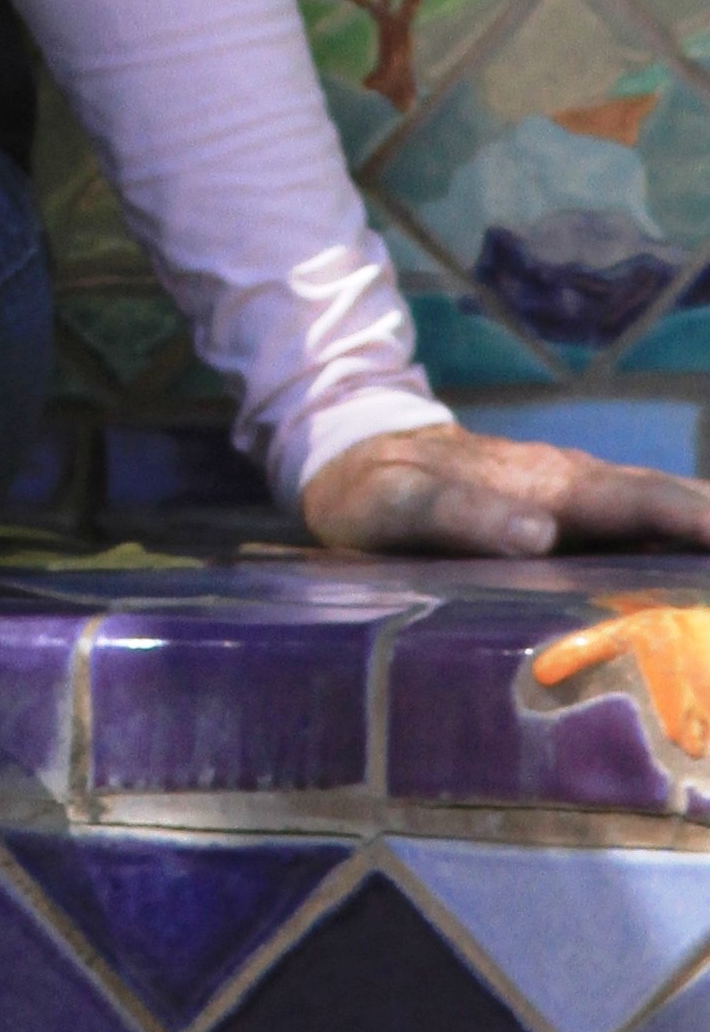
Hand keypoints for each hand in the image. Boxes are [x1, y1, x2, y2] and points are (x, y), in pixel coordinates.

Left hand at [299, 422, 709, 559]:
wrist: (356, 456)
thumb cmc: (374, 488)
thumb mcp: (396, 503)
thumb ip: (459, 516)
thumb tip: (541, 536)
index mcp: (547, 483)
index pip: (639, 502)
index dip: (695, 521)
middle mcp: (575, 486)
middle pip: (669, 505)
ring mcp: (576, 500)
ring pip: (660, 515)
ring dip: (706, 532)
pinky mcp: (567, 519)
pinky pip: (637, 531)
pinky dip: (679, 541)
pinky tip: (698, 575)